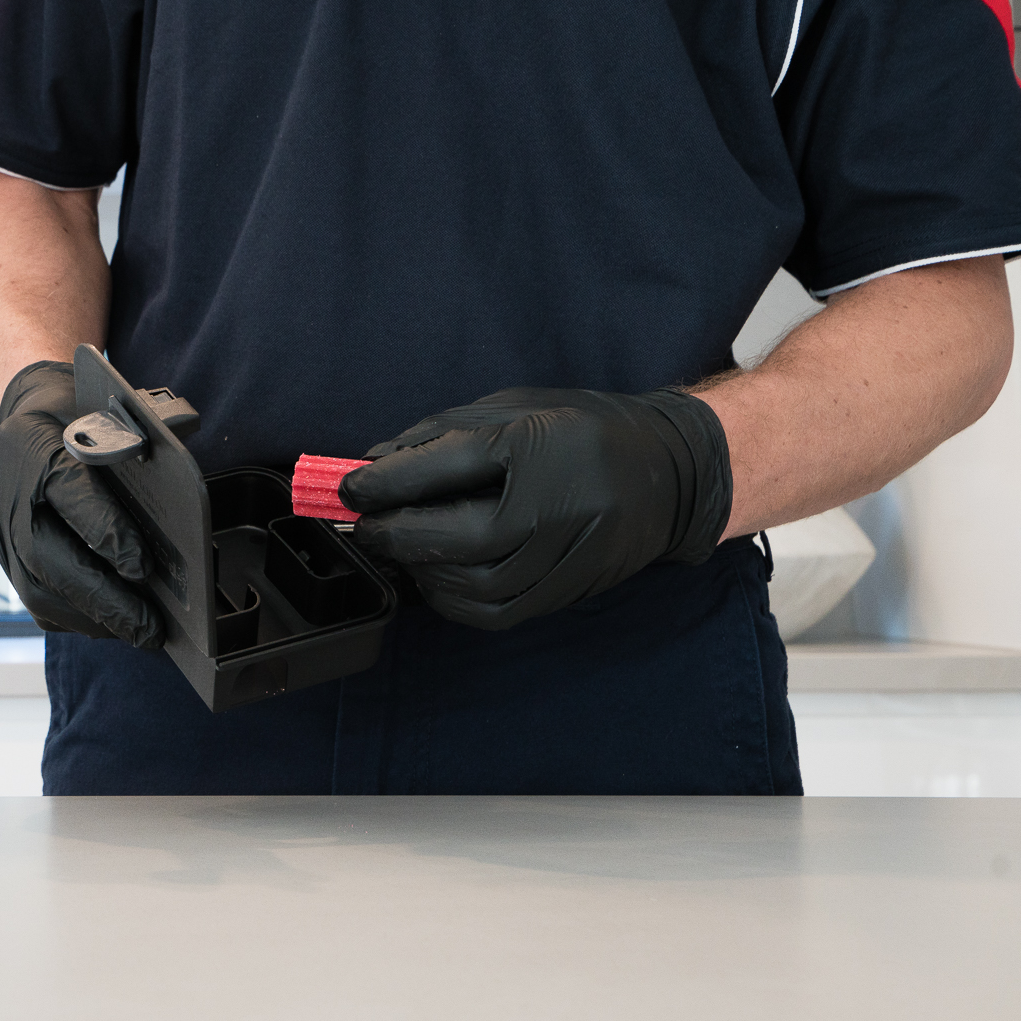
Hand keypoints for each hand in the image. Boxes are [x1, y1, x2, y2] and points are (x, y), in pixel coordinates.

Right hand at [0, 361, 165, 647]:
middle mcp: (4, 488)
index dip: (106, 534)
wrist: (27, 413)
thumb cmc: (81, 413)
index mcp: (33, 443)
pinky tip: (106, 623)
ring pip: (33, 586)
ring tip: (134, 631)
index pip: (68, 494)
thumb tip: (178, 512)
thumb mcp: (112, 414)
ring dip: (88, 616)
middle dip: (101, 598)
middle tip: (147, 626)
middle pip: (44, 556)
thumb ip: (141, 451)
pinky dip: (70, 615)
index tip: (142, 568)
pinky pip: (29, 596)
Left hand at [340, 388, 732, 629]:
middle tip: (367, 526)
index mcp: (543, 443)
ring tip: (400, 549)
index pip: (451, 464)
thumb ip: (443, 433)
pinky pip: (499, 612)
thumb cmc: (585, 431)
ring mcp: (570, 554)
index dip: (389, 481)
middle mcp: (560, 504)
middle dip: (399, 535)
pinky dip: (455, 601)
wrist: (671, 472)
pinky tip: (437, 578)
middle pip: (460, 536)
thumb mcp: (516, 408)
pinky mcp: (571, 590)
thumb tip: (374, 464)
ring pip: (477, 585)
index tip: (349, 488)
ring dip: (424, 572)